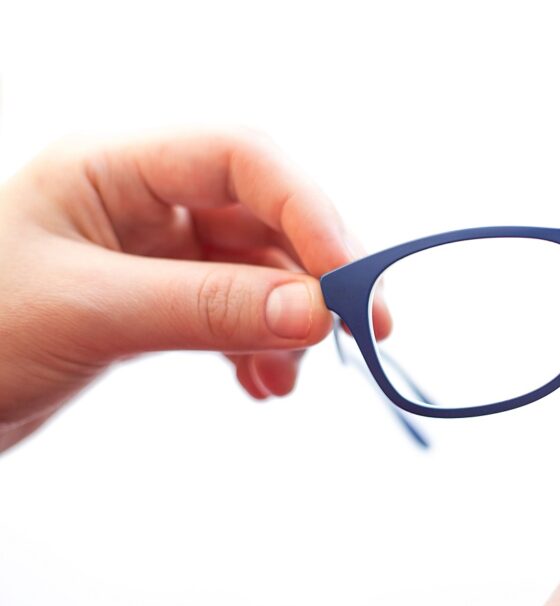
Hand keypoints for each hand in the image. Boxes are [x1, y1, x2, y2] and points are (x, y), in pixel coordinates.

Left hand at [0, 129, 389, 451]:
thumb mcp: (89, 314)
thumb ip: (207, 307)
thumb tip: (317, 312)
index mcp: (114, 164)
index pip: (243, 157)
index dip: (310, 210)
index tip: (351, 283)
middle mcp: (143, 196)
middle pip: (264, 210)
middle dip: (317, 270)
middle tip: (362, 331)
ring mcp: (153, 248)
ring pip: (258, 266)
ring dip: (290, 319)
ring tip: (289, 375)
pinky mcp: (157, 297)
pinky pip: (235, 308)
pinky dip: (260, 346)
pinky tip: (261, 386)